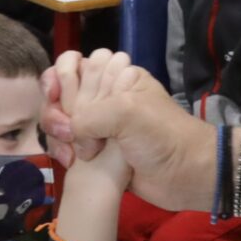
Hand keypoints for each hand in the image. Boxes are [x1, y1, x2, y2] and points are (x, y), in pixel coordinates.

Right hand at [44, 50, 213, 207]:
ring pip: (59, 120)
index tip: (57, 96)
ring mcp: (97, 125)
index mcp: (115, 77)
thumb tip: (73, 137)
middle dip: (55, 111)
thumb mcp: (126, 112)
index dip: (60, 77)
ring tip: (73, 153)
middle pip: (60, 93)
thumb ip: (89, 115)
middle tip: (68, 132)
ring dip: (56, 134)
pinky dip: (62, 151)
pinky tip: (72, 162)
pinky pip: (66, 144)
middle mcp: (102, 97)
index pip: (73, 64)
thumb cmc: (161, 136)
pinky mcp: (94, 151)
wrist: (184, 176)